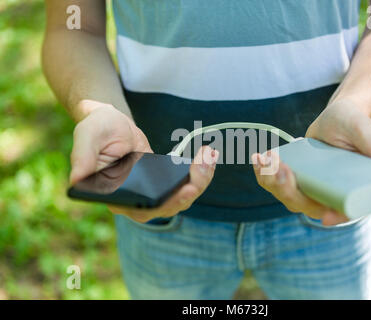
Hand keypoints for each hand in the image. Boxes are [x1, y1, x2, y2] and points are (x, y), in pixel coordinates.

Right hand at [70, 100, 218, 222]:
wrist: (111, 123)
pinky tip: (208, 155)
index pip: (143, 209)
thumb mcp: (88, 135)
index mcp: (114, 196)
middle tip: (205, 163)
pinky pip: (184, 185)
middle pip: (168, 206)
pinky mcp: (161, 184)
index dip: (167, 204)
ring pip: (180, 197)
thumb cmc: (97, 128)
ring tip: (210, 155)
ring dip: (200, 179)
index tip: (187, 190)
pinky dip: (199, 172)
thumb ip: (83, 155)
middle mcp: (133, 201)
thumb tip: (77, 179)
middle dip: (192, 188)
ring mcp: (149, 193)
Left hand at [252, 99, 370, 225]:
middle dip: (287, 190)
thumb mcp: (364, 133)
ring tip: (263, 159)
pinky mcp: (295, 176)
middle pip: (305, 204)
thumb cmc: (355, 123)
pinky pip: (275, 181)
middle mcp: (327, 194)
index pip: (343, 213)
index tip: (325, 216)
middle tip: (281, 168)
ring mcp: (308, 187)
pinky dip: (264, 172)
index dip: (335, 218)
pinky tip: (257, 158)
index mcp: (349, 192)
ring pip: (286, 194)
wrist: (336, 114)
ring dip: (270, 181)